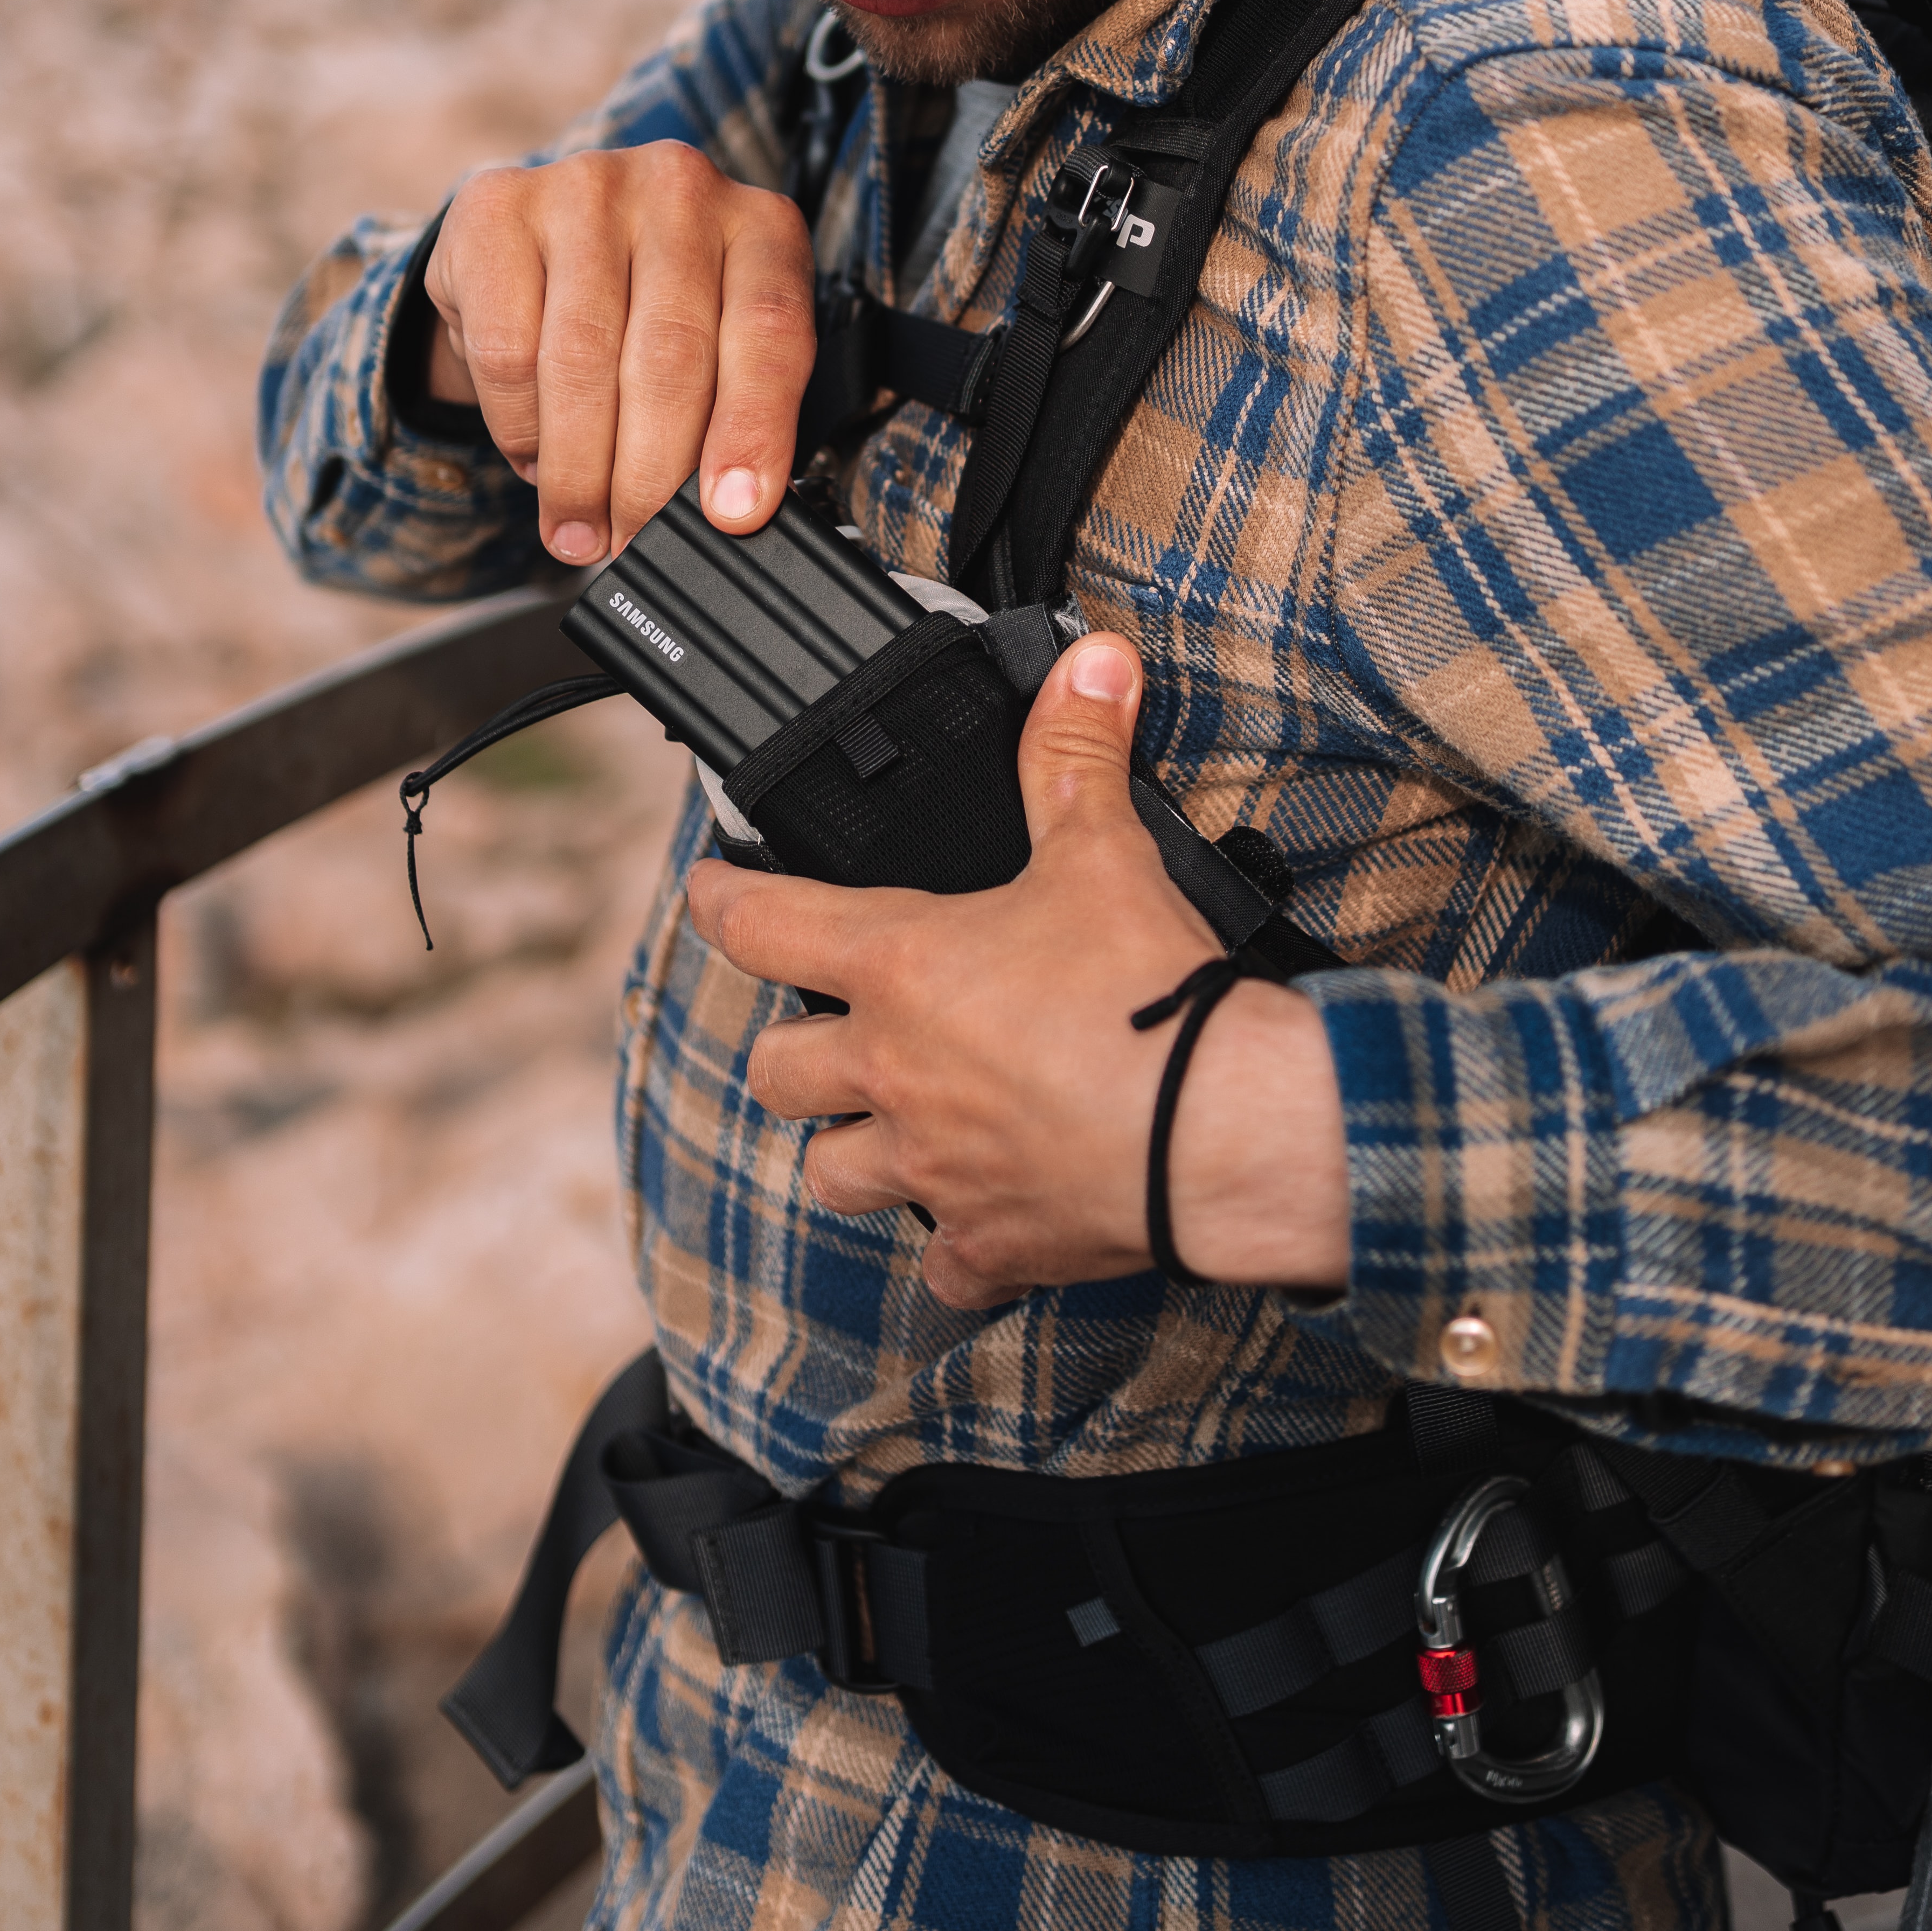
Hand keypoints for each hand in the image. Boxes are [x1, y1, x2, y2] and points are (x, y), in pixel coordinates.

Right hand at [422, 143, 813, 563]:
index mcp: (761, 226)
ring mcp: (587, 187)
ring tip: (580, 532)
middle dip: (650, 476)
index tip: (732, 513)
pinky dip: (520, 427)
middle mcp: (681, 189)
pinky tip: (534, 460)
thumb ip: (737, 409)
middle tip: (634, 540)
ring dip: (579, 471)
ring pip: (582, 360)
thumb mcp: (720, 345)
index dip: (753, 431)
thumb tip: (727, 515)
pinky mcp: (498, 208)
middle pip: (670, 356)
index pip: (771, 334)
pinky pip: (508, 350)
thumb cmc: (653, 309)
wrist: (545, 240)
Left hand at [685, 634, 1349, 1311]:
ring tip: (892, 1127)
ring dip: (851, 1151)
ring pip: (832, 1176)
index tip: (711, 892)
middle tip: (826, 1030)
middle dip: (792, 1051)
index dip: (724, 900)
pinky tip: (984, 1223)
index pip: (763, 925)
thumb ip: (1078, 756)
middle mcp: (894, 1075)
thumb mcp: (1107, 853)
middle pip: (779, 1072)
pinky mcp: (993, 1242)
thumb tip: (1091, 663)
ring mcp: (935, 1168)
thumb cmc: (1151, 995)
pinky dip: (957, 1251)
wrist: (1221, 1130)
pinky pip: (943, 1267)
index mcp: (902, 970)